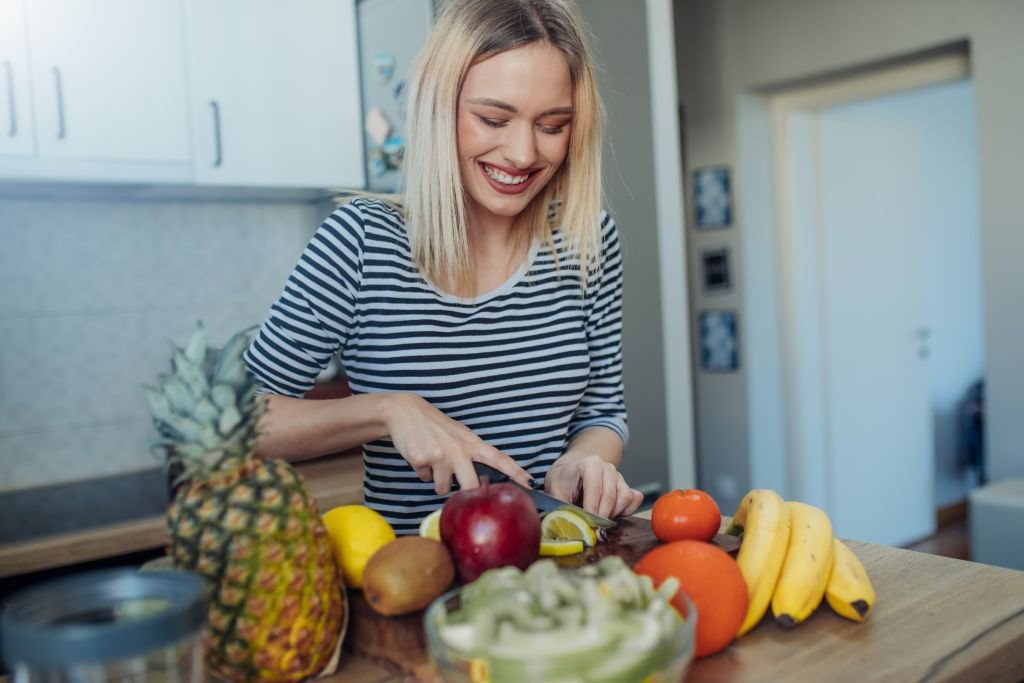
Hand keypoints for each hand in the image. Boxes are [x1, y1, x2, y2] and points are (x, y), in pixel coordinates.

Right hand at [382, 393, 532, 494]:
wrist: (405, 412)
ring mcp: (441, 455)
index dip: (516, 473)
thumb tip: (482, 483)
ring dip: (438, 480)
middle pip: (470, 487)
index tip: (531, 484)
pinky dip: (422, 472)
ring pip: (443, 488)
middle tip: (462, 492)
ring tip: (433, 460)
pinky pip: (425, 479)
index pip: (500, 459)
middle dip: (466, 495)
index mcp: (472, 443)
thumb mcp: (459, 436)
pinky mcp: (422, 459)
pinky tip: (420, 455)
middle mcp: (459, 449)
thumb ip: (472, 455)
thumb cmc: (436, 427)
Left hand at [545, 453, 643, 518]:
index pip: (595, 488)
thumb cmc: (563, 481)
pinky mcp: (626, 485)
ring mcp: (619, 476)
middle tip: (592, 527)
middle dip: (601, 516)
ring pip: (625, 498)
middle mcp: (607, 468)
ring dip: (613, 513)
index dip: (592, 509)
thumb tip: (570, 527)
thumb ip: (562, 507)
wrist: (571, 472)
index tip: (588, 524)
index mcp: (590, 464)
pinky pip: (635, 499)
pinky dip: (626, 510)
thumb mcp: (555, 491)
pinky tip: (612, 514)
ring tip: (599, 518)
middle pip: (611, 496)